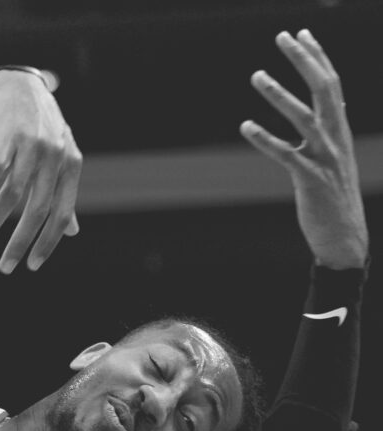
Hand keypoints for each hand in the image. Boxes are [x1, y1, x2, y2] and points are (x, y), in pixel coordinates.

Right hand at [0, 70, 81, 272]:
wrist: (19, 87)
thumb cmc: (40, 130)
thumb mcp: (60, 160)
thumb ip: (64, 195)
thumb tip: (72, 232)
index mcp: (71, 168)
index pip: (61, 215)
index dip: (47, 243)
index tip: (30, 267)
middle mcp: (55, 157)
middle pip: (36, 210)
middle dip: (18, 243)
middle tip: (4, 268)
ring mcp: (32, 146)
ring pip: (12, 195)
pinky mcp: (8, 136)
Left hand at [240, 30, 368, 269]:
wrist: (345, 237)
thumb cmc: (334, 197)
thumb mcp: (336, 157)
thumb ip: (333, 131)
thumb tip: (335, 107)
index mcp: (340, 130)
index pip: (331, 84)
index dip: (316, 56)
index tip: (301, 32)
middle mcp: (336, 138)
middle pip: (324, 88)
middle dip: (304, 59)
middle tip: (282, 36)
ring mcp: (324, 158)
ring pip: (303, 117)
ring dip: (279, 94)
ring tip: (256, 74)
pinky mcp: (309, 179)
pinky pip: (286, 154)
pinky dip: (265, 139)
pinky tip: (246, 126)